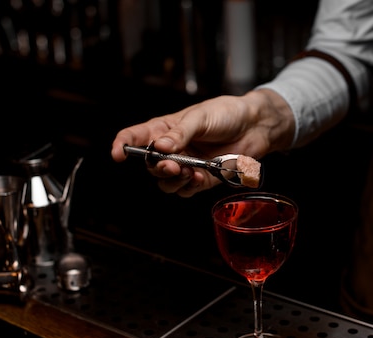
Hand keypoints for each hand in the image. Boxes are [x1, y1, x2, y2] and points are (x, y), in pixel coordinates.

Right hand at [111, 89, 294, 196]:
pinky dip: (189, 186)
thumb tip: (160, 147)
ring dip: (173, 180)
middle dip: (157, 167)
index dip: (122, 145)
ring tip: (187, 171)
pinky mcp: (202, 179)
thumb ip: (180, 133)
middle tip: (171, 164)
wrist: (255, 126)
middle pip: (151, 166)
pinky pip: (186, 190)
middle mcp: (171, 149)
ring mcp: (186, 165)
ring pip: (166, 182)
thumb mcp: (200, 117)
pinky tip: (198, 177)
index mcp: (164, 129)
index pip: (134, 137)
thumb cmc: (226, 113)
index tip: (117, 154)